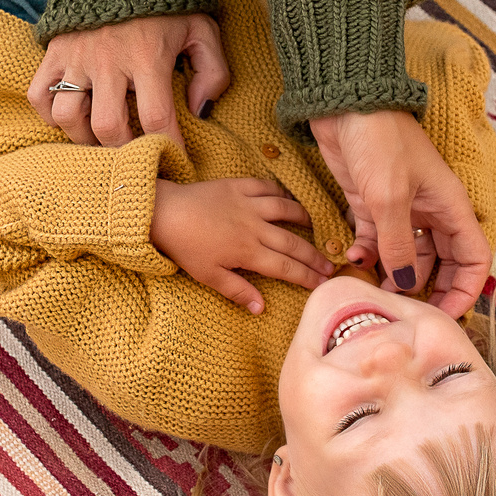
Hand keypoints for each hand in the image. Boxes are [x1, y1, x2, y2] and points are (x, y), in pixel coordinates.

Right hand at [30, 14, 228, 157]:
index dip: (168, 147)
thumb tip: (200, 111)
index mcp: (148, 57)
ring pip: (68, 117)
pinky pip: (39, 96)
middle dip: (124, 150)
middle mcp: (108, 61)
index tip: (175, 160)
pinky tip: (73, 115)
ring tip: (102, 138)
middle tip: (135, 152)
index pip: (157, 118)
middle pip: (108, 127)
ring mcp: (76, 58)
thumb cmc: (166, 4)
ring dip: (85, 137)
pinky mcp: (53, 53)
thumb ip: (213, 71)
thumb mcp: (202, 29)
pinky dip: (50, 116)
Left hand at [150, 179, 330, 313]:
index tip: (323, 284)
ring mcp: (248, 204)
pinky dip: (280, 191)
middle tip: (330, 264)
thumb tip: (261, 308)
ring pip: (285, 209)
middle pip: (292, 242)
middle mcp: (254, 227)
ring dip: (302, 217)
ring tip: (313, 225)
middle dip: (314, 255)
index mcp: (248, 252)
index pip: (285, 267)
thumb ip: (238, 291)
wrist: (164, 213)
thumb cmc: (185, 248)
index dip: (307, 277)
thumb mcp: (209, 276)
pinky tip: (286, 197)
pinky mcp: (238, 186)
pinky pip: (266, 186)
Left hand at [309, 110, 490, 317]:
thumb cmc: (379, 141)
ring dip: (393, 276)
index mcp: (449, 206)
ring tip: (374, 291)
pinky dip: (367, 256)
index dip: (466, 290)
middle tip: (407, 315)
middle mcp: (431, 211)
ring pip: (407, 257)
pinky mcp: (371, 206)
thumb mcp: (389, 198)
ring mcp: (401, 210)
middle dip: (429, 291)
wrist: (344, 104)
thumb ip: (399, 245)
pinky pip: (376, 243)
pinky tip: (352, 260)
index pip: (474, 258)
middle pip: (442, 264)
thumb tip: (407, 284)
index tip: (446, 316)